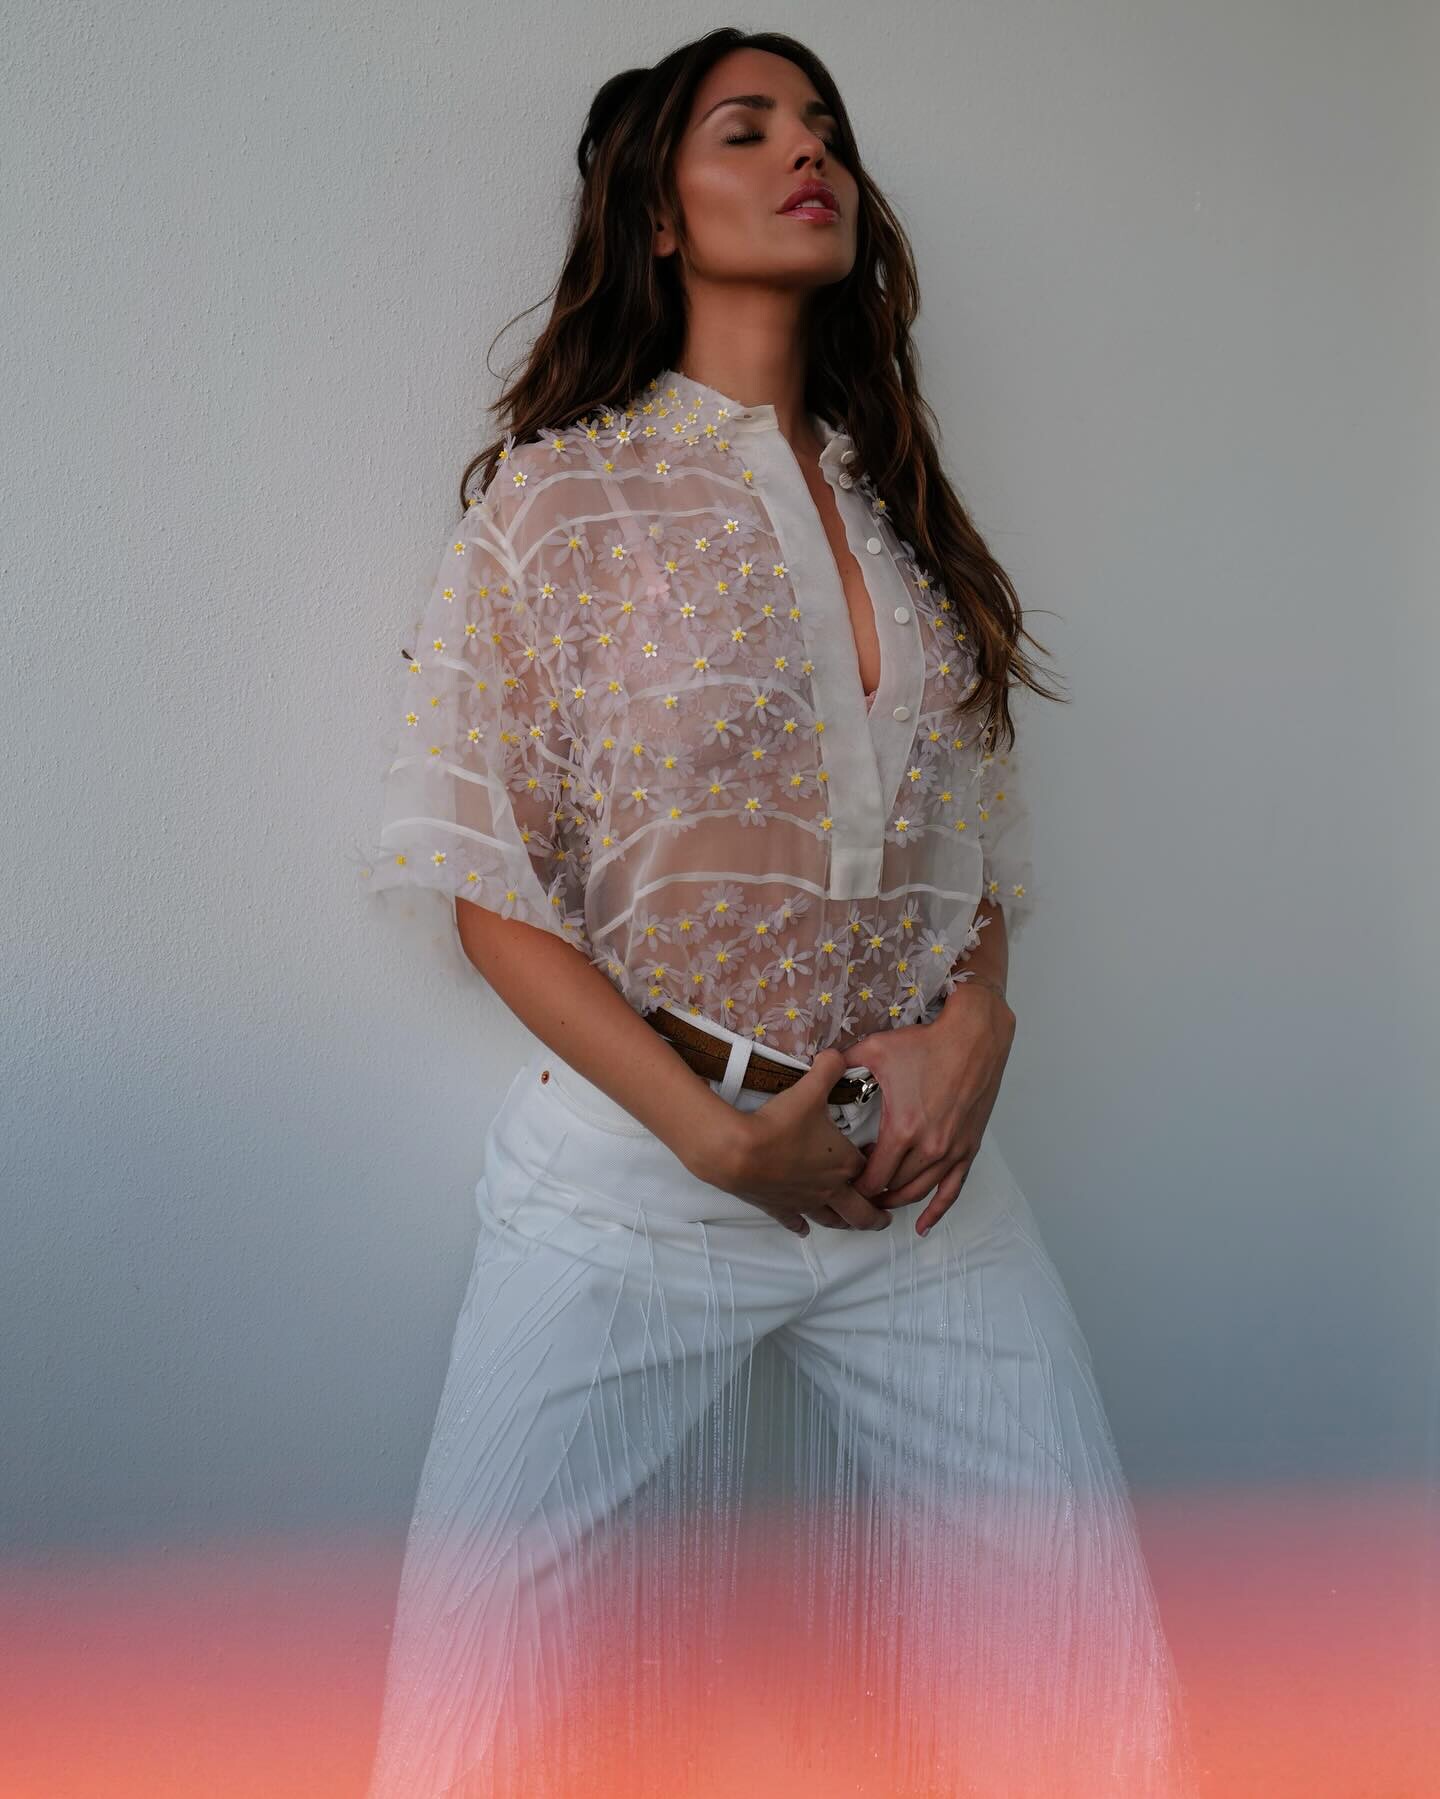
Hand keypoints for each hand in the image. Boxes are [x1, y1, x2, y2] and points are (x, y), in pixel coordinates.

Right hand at [685, 1048, 892, 1235]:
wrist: (738, 1152)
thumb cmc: (779, 1124)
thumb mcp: (809, 1089)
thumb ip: (829, 1068)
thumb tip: (837, 1054)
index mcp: (844, 1164)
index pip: (872, 1170)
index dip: (879, 1165)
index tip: (881, 1159)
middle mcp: (830, 1189)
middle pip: (860, 1211)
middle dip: (875, 1215)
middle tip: (884, 1217)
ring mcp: (804, 1203)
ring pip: (832, 1220)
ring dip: (844, 1222)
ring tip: (852, 1223)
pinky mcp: (780, 1208)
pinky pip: (795, 1221)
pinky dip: (801, 1225)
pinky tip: (803, 1228)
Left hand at [840, 988, 1015, 1236]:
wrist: (974, 1037)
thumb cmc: (926, 1043)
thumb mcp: (876, 1049)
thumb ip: (842, 1063)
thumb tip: (818, 1064)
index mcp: (902, 1129)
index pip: (873, 1177)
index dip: (857, 1184)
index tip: (845, 1180)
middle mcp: (929, 1147)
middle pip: (894, 1188)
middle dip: (874, 1193)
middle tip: (858, 1190)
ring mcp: (951, 1151)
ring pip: (920, 1192)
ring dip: (898, 1200)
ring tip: (882, 1199)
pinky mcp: (968, 1148)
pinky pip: (953, 1190)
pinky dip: (937, 1211)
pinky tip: (922, 1225)